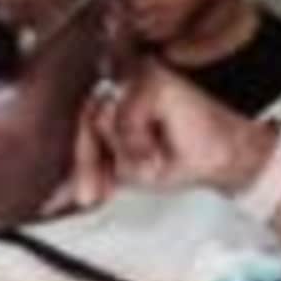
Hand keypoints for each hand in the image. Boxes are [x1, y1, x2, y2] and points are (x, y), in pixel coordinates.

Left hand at [62, 50, 260, 211]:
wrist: (230, 155)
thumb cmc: (190, 156)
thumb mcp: (136, 171)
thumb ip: (103, 168)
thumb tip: (67, 193)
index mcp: (118, 107)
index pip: (85, 130)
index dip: (72, 163)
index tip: (50, 202)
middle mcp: (124, 87)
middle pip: (86, 122)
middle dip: (86, 163)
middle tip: (90, 197)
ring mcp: (138, 78)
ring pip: (103, 121)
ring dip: (125, 155)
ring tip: (153, 166)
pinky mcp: (153, 79)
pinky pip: (126, 118)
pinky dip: (139, 144)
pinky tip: (157, 156)